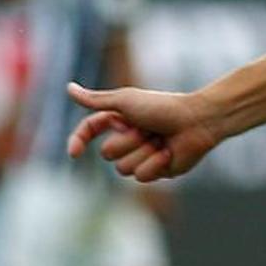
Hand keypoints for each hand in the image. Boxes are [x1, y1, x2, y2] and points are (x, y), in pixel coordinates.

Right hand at [66, 83, 221, 182]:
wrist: (197, 122)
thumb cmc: (162, 107)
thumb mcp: (125, 101)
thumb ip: (96, 100)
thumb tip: (68, 89)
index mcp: (119, 119)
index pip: (90, 130)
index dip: (79, 141)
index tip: (74, 153)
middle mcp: (128, 138)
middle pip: (107, 154)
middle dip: (127, 142)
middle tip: (147, 129)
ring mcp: (141, 155)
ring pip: (123, 169)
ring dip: (142, 153)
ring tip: (160, 140)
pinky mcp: (155, 170)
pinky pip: (142, 177)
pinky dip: (155, 164)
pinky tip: (168, 152)